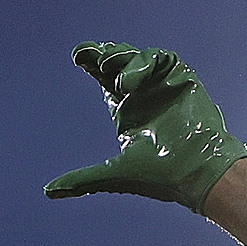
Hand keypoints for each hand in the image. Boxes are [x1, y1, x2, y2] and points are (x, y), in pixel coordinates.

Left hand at [45, 42, 246, 211]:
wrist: (197, 173)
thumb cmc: (162, 176)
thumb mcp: (114, 174)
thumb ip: (82, 179)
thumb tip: (49, 192)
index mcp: (130, 112)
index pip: (106, 81)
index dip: (93, 65)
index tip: (78, 57)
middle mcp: (145, 96)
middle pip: (119, 64)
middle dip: (102, 55)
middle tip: (85, 53)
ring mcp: (163, 86)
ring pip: (137, 58)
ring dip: (120, 58)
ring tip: (107, 68)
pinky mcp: (181, 79)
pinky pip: (158, 59)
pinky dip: (141, 63)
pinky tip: (128, 81)